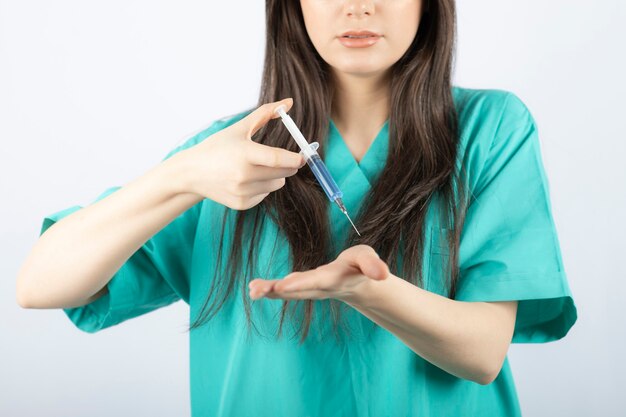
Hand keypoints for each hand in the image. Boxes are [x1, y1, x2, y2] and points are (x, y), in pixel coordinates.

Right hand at [173, 98, 305, 209]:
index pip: (279, 158)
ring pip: (277, 184)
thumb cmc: (217, 147)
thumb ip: (265, 113)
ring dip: (275, 176)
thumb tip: (288, 102)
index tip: (303, 156)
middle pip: (283, 173)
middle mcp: (243, 175)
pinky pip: (265, 195)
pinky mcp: (241, 204)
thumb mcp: (239, 128)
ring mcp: (242, 192)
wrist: (192, 173)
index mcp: (244, 153)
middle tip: (282, 158)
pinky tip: (246, 180)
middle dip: (288, 165)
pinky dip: (263, 187)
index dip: (295, 158)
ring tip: (256, 168)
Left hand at [248, 245, 389, 304]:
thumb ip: (373, 265)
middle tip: (256, 290)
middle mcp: (319, 287)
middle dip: (276, 290)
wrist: (361, 284)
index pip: (316, 281)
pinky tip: (253, 288)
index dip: (300, 283)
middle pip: (296, 290)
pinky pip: (285, 290)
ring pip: (288, 292)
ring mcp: (310, 289)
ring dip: (269, 291)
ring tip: (252, 290)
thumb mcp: (370, 260)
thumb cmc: (363, 267)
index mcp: (334, 278)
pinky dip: (270, 290)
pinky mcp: (304, 287)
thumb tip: (382, 274)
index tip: (282, 285)